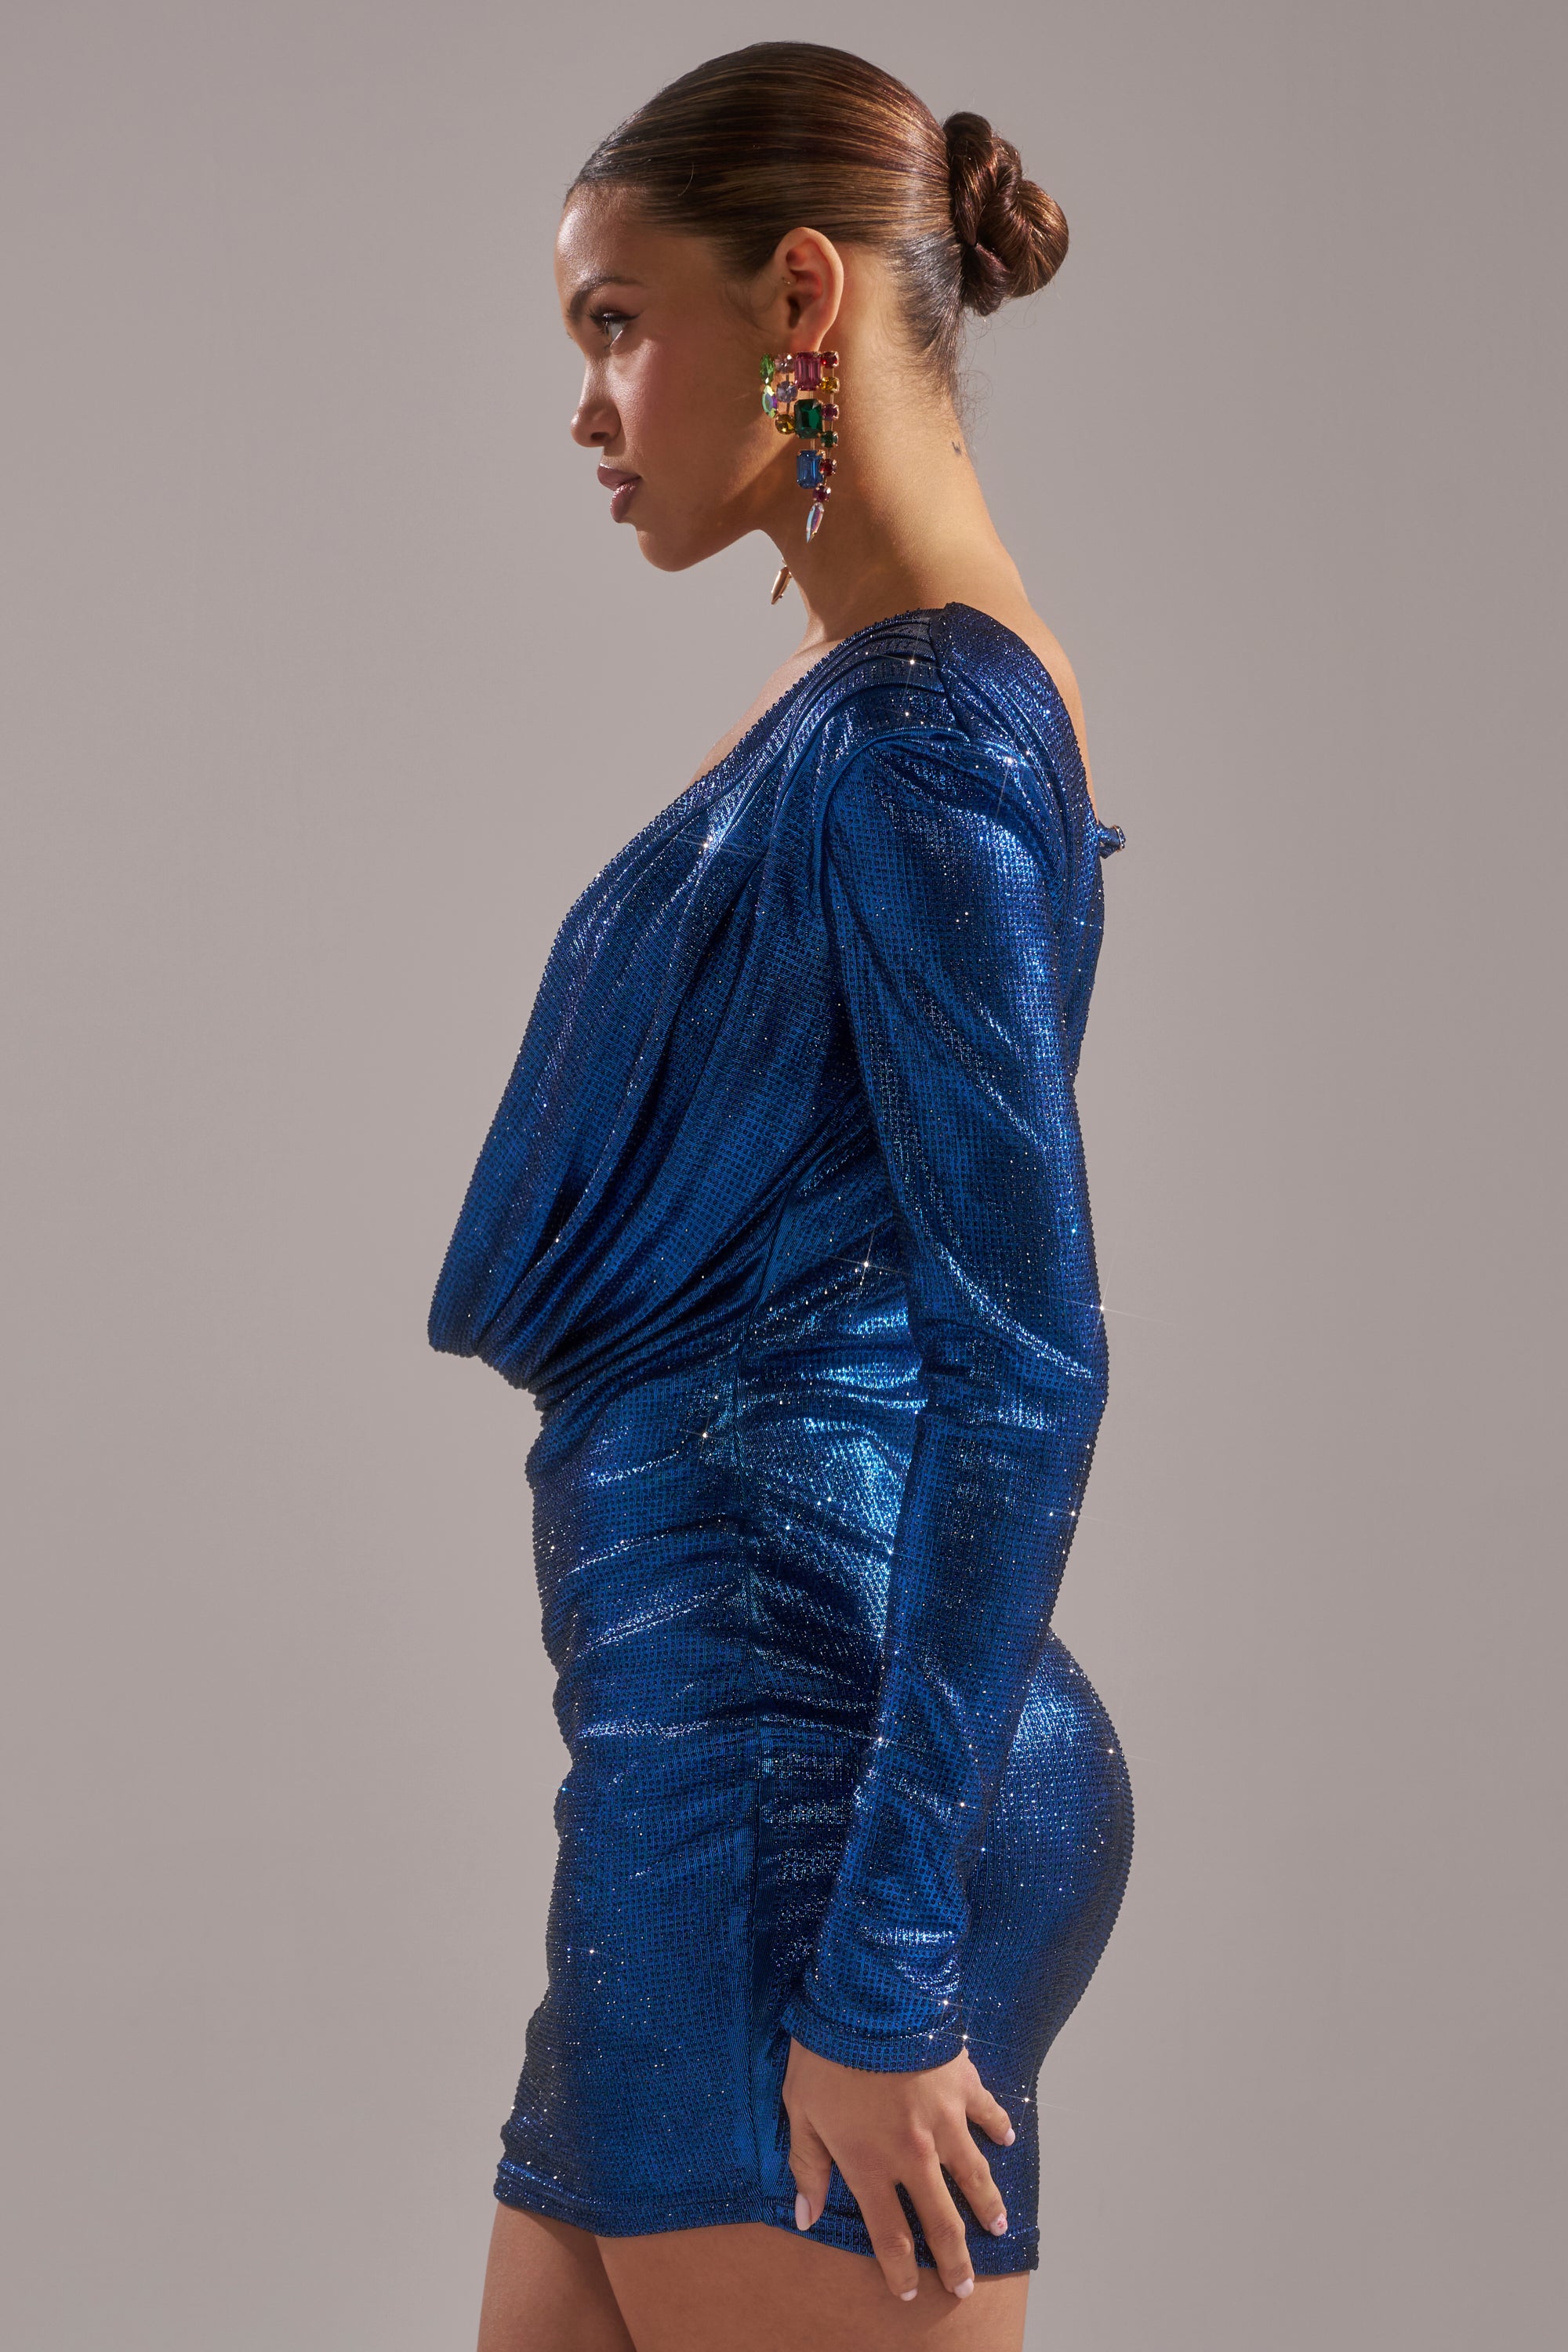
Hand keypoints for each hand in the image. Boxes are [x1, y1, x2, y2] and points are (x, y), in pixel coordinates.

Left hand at [782, 2036, 1015, 2301]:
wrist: (869, 1999)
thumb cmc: (825, 2053)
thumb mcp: (801, 2111)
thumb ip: (808, 2166)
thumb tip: (805, 2215)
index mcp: (870, 2165)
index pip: (890, 2236)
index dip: (900, 2270)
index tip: (909, 2292)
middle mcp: (914, 2155)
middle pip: (942, 2222)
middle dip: (955, 2260)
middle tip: (965, 2286)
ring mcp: (944, 2121)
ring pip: (974, 2177)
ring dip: (987, 2207)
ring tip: (997, 2228)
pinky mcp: (962, 2085)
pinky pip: (988, 2113)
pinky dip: (999, 2128)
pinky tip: (1007, 2139)